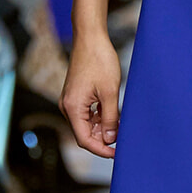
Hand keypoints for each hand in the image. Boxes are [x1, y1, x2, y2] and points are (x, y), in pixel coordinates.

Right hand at [60, 35, 121, 157]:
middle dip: (103, 140)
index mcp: (72, 108)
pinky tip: (115, 115)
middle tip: (124, 139)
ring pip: (87, 125)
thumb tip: (111, 139)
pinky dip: (100, 118)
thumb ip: (110, 118)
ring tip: (122, 126)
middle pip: (84, 135)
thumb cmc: (99, 60)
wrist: (90, 38)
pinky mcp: (77, 96)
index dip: (101, 150)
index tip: (117, 154)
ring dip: (103, 129)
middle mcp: (68, 107)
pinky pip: (87, 115)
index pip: (84, 140)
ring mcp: (71, 101)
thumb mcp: (110, 92)